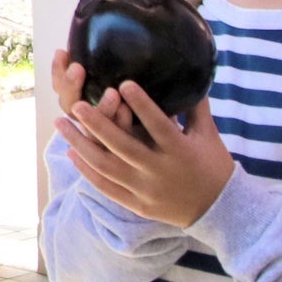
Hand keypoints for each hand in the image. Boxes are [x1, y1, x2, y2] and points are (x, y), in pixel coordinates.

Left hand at [57, 78, 231, 226]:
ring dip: (81, 145)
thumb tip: (192, 71)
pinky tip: (72, 153)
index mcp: (180, 151)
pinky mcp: (137, 205)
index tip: (123, 83)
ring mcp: (146, 190)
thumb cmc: (214, 164)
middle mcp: (160, 171)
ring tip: (62, 124)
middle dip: (98, 125)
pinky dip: (87, 171)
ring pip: (107, 167)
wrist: (219, 210)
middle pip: (124, 147)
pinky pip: (107, 187)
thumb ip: (196, 105)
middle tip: (76, 105)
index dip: (142, 105)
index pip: (159, 125)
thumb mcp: (209, 134)